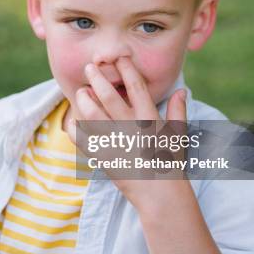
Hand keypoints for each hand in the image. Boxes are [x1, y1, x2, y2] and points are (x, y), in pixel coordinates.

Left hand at [65, 56, 187, 206]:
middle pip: (109, 97)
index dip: (127, 69)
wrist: (160, 196)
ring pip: (92, 115)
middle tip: (89, 67)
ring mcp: (115, 144)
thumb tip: (181, 90)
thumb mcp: (178, 136)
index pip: (137, 88)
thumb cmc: (171, 164)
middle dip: (97, 79)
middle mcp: (131, 129)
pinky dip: (74, 127)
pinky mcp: (103, 158)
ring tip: (81, 91)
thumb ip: (178, 111)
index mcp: (151, 120)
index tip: (119, 57)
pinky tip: (72, 118)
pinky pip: (82, 140)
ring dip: (84, 99)